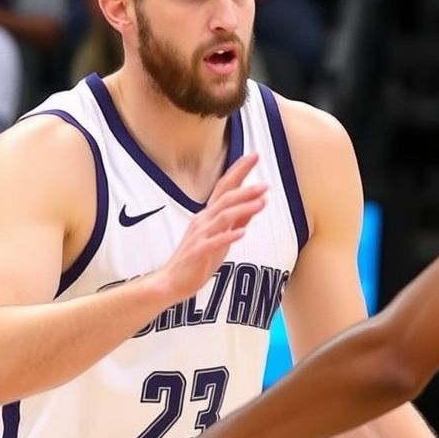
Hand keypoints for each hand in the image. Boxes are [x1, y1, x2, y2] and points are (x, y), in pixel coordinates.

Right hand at [153, 153, 266, 299]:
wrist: (172, 282)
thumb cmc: (198, 260)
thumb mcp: (222, 238)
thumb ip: (237, 222)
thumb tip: (255, 206)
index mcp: (208, 216)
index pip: (224, 188)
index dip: (239, 171)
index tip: (254, 155)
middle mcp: (203, 221)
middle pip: (225, 198)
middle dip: (245, 189)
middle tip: (266, 183)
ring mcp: (199, 236)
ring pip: (222, 217)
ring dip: (243, 209)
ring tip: (262, 202)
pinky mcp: (198, 252)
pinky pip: (214, 242)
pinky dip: (228, 236)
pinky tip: (242, 232)